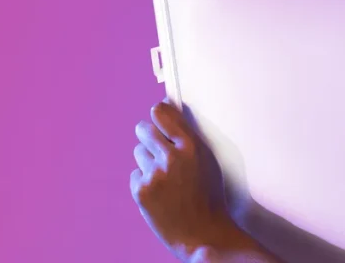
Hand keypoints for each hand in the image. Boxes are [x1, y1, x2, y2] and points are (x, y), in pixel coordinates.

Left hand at [131, 100, 247, 261]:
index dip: (159, 111)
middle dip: (148, 134)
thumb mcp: (208, 162)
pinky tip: (159, 192)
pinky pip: (135, 174)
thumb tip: (169, 115)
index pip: (164, 114)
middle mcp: (172, 157)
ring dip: (147, 159)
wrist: (203, 232)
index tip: (158, 112)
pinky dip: (143, 180)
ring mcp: (154, 174)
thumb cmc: (209, 197)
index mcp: (193, 146)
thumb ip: (189, 140)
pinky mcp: (141, 190)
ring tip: (164, 176)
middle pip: (145, 129)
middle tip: (155, 145)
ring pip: (139, 152)